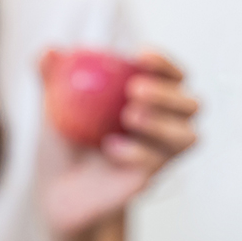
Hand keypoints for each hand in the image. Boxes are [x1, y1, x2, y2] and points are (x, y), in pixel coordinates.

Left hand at [40, 50, 198, 233]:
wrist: (58, 190)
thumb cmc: (63, 142)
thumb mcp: (52, 106)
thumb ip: (52, 77)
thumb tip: (49, 50)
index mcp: (149, 98)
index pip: (172, 75)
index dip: (165, 63)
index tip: (141, 54)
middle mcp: (164, 125)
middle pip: (191, 104)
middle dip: (168, 93)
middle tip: (134, 90)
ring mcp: (160, 155)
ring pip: (188, 136)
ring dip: (162, 123)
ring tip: (129, 116)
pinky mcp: (150, 178)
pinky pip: (157, 163)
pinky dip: (137, 152)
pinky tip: (110, 148)